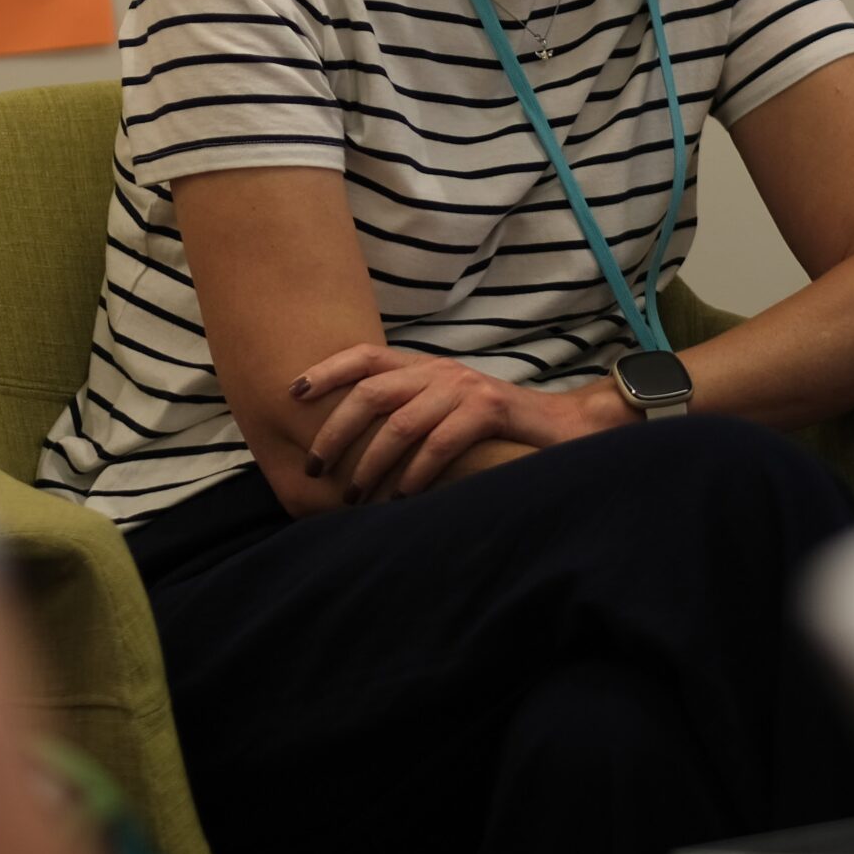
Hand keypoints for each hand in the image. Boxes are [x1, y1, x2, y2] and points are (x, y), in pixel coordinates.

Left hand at [290, 345, 614, 503]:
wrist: (561, 427)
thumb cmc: (492, 430)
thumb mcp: (443, 410)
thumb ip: (407, 414)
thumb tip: (350, 446)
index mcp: (424, 366)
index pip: (365, 356)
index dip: (326, 370)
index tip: (292, 393)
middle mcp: (440, 371)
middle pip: (372, 392)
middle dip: (335, 430)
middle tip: (315, 467)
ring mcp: (465, 388)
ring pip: (402, 422)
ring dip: (371, 462)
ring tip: (354, 495)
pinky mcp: (490, 410)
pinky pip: (440, 442)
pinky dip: (416, 473)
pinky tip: (403, 497)